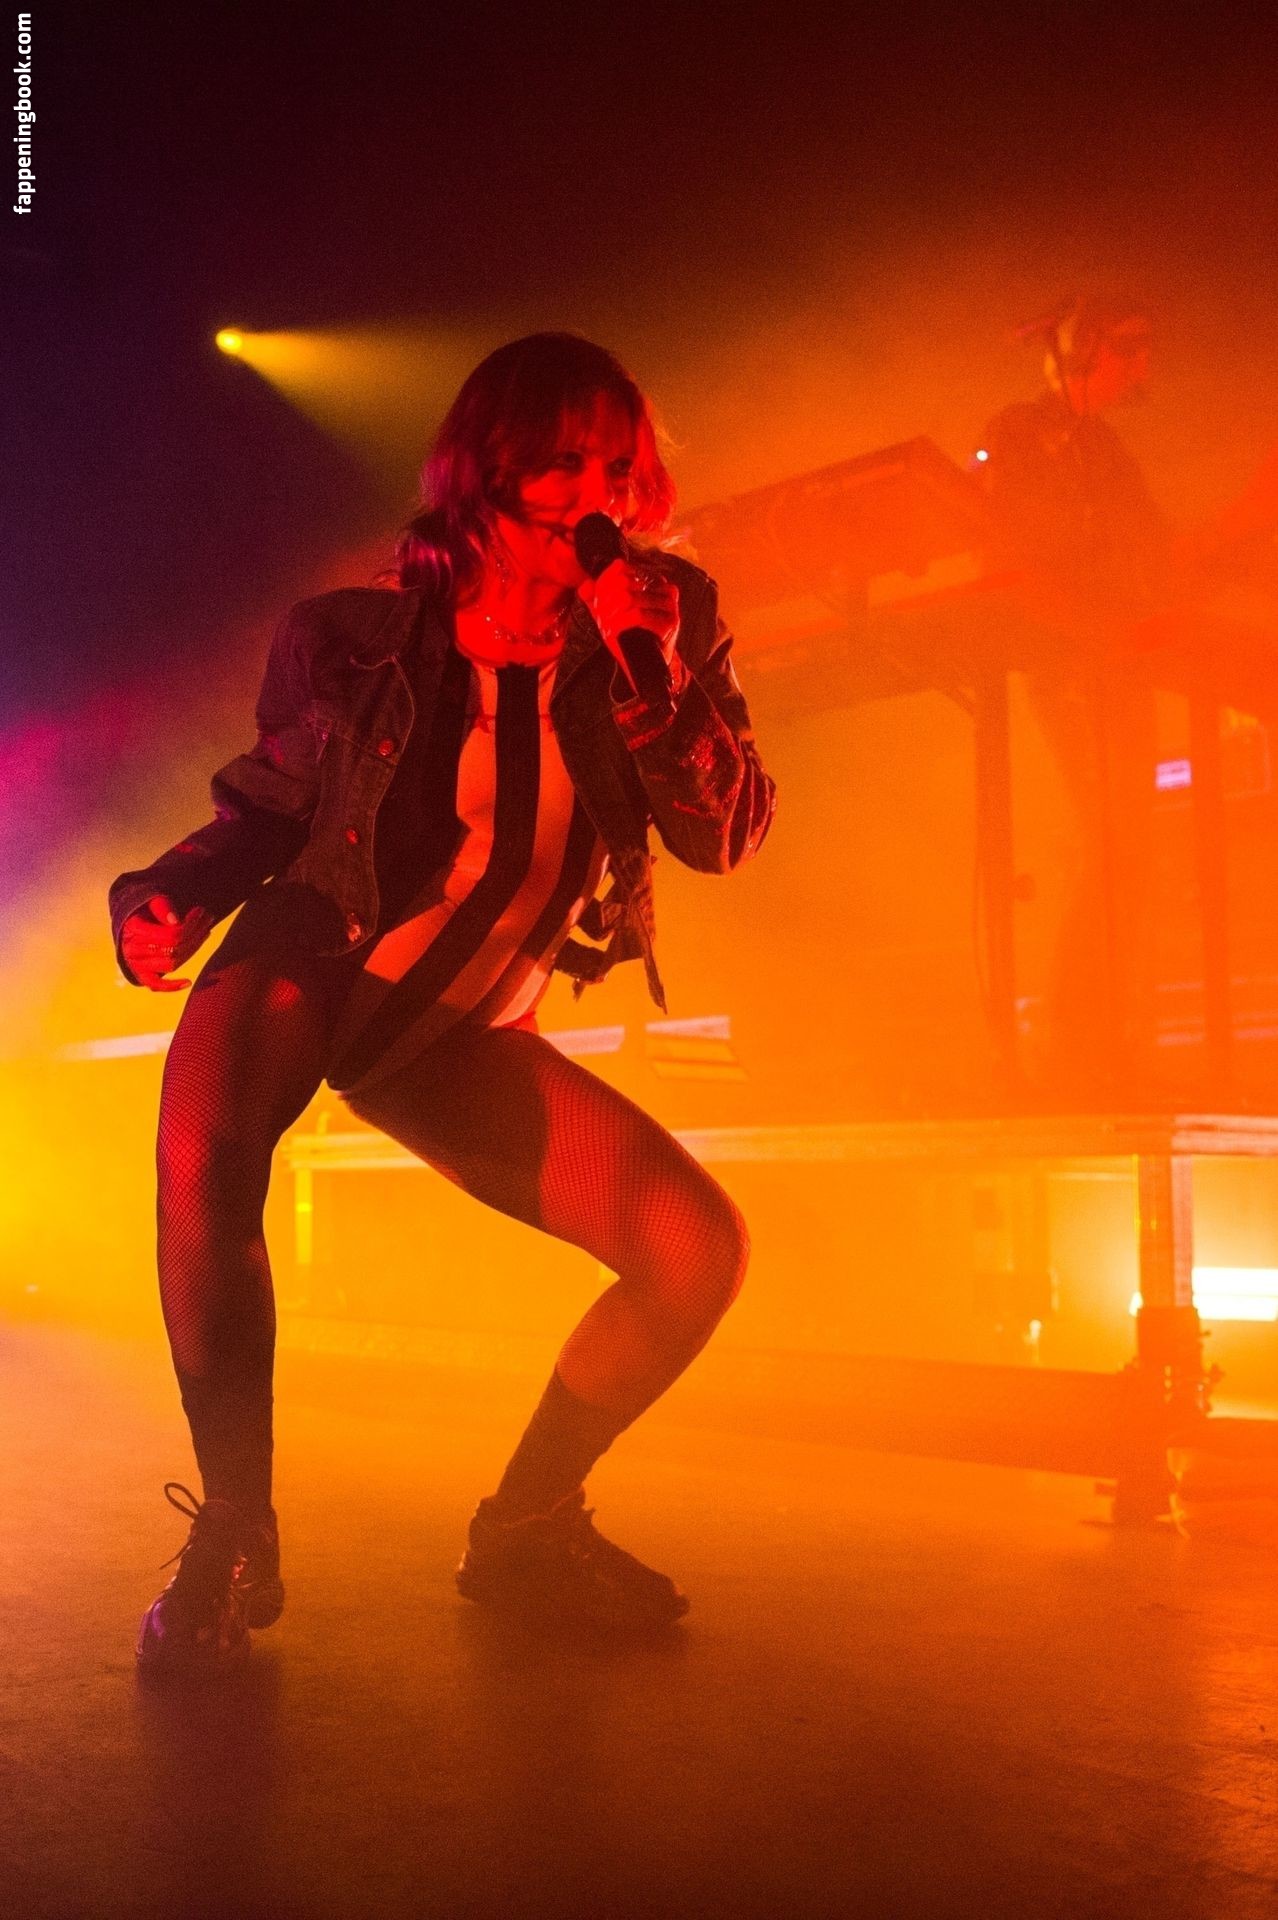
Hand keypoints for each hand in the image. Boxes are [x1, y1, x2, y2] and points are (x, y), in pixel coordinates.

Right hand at [120, 894, 213, 991]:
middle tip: (208, 918)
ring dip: (193, 949)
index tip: (200, 911)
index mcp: (133, 930)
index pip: (170, 935)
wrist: (131, 926)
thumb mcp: (151, 901)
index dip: (190, 924)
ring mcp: (137, 965)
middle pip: (175, 948)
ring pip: (173, 963)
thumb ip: (161, 907)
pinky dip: (172, 986)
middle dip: (195, 933)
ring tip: (206, 932)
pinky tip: (189, 982)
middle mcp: (133, 950)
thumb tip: (175, 921)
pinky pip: (156, 985)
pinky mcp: (142, 976)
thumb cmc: (145, 911)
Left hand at [580, 559, 679, 683]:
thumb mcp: (610, 614)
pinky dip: (619, 624)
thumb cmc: (630, 635)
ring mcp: (669, 605)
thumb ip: (596, 598)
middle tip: (602, 621)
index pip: (620, 569)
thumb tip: (584, 586)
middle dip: (606, 603)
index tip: (598, 607)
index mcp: (652, 580)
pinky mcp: (669, 623)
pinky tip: (613, 633)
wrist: (647, 665)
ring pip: (628, 598)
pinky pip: (638, 615)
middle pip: (622, 582)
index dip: (603, 587)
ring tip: (607, 629)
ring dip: (610, 616)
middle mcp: (664, 588)